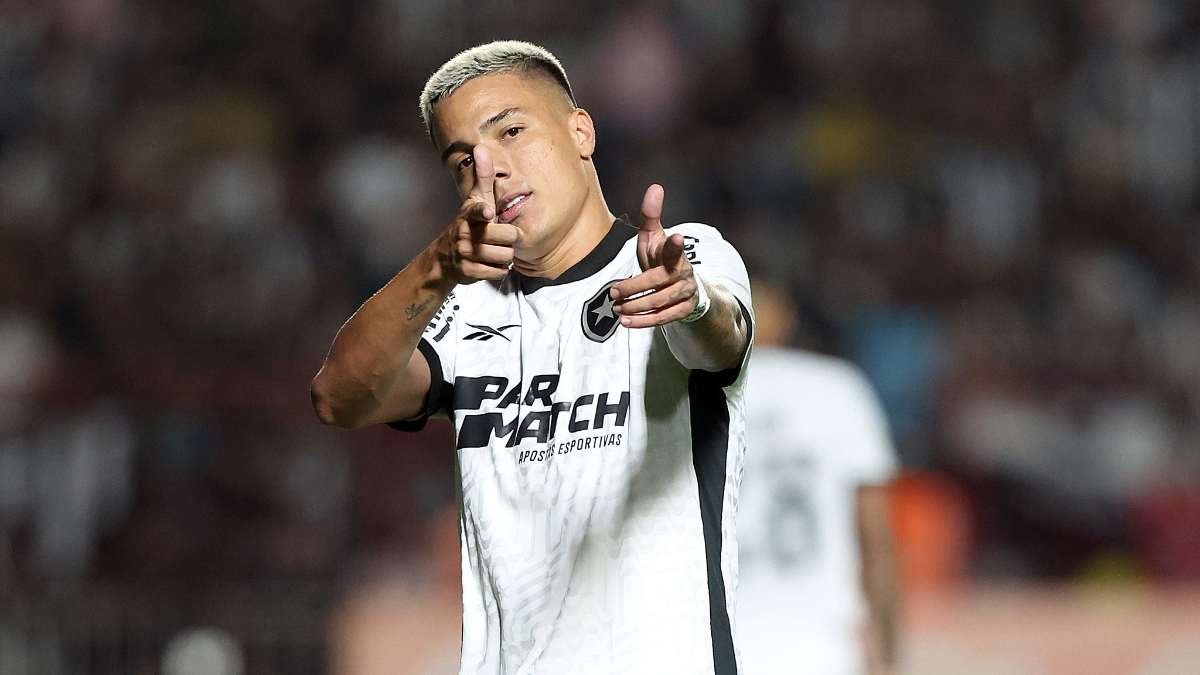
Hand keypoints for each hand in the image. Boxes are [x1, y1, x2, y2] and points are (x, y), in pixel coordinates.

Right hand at [437, 145, 522, 283]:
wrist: (446, 258)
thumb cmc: (470, 224)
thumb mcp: (475, 199)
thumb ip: (482, 176)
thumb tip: (481, 147)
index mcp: (470, 213)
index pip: (476, 211)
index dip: (482, 212)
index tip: (487, 212)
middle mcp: (465, 232)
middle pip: (506, 237)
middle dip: (509, 239)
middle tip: (501, 238)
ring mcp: (465, 253)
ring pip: (505, 256)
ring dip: (504, 256)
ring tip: (494, 250)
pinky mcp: (469, 271)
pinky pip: (498, 272)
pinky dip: (498, 270)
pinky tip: (489, 263)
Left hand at [609, 184, 698, 326]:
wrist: (682, 285)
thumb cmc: (661, 258)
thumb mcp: (653, 237)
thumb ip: (651, 216)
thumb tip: (655, 186)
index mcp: (675, 253)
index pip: (675, 247)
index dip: (675, 244)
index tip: (677, 236)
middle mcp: (684, 272)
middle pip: (657, 281)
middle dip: (633, 287)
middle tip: (613, 292)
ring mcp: (685, 292)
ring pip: (659, 302)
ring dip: (635, 306)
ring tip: (617, 307)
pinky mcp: (683, 310)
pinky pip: (663, 319)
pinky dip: (643, 322)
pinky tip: (626, 322)